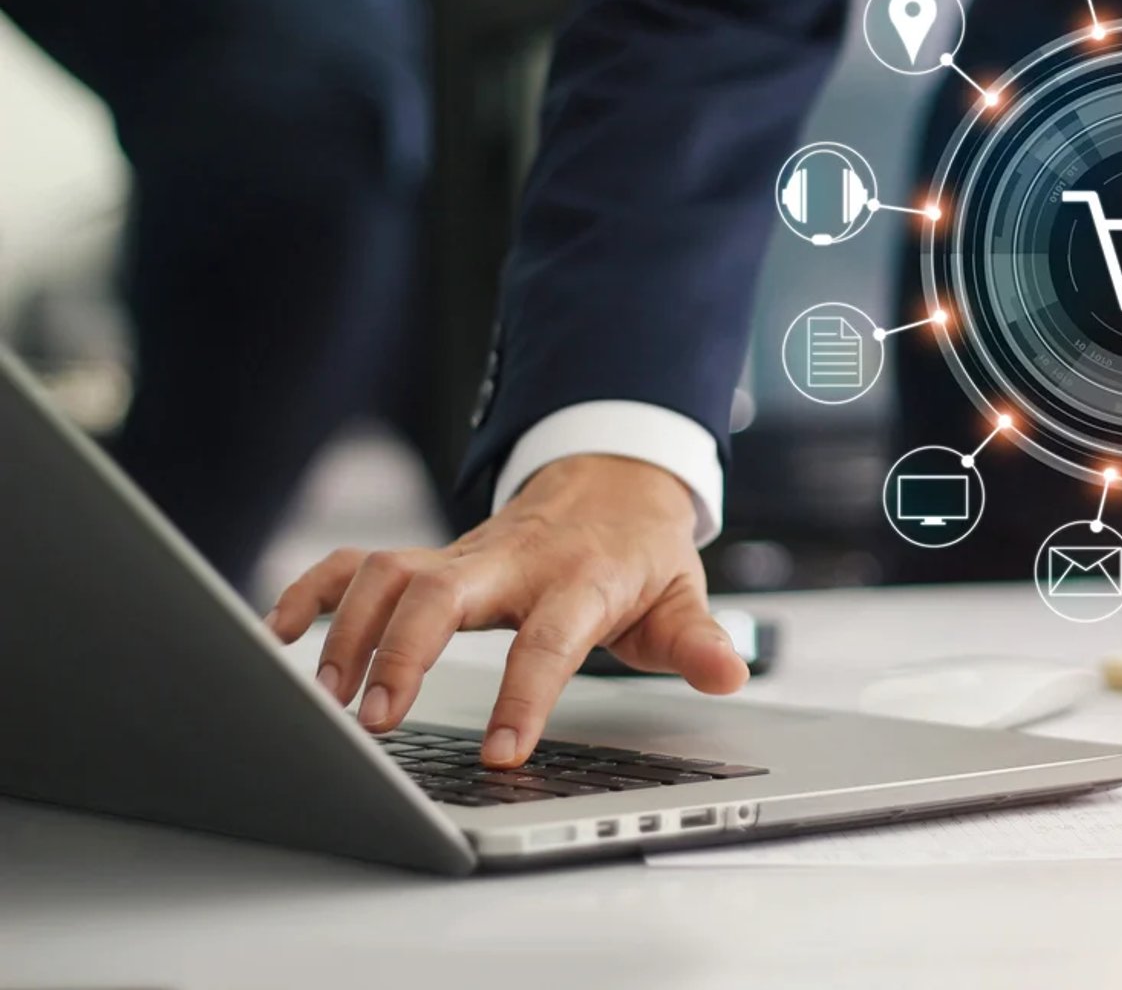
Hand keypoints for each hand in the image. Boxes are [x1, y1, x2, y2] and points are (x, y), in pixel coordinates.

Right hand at [265, 455, 747, 766]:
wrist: (612, 479)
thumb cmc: (641, 551)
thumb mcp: (683, 596)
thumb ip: (700, 641)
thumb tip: (731, 674)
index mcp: (579, 579)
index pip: (548, 640)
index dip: (522, 697)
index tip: (499, 753)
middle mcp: (511, 561)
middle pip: (441, 592)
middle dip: (401, 653)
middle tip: (375, 723)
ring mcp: (464, 553)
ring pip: (388, 571)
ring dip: (348, 630)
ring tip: (326, 699)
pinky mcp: (432, 556)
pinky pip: (359, 562)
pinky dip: (313, 590)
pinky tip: (280, 633)